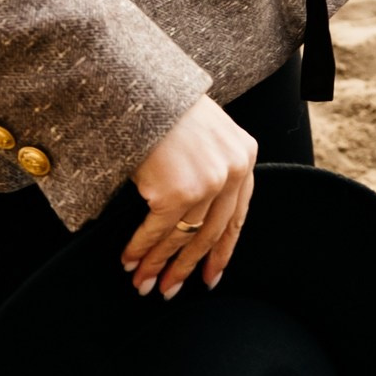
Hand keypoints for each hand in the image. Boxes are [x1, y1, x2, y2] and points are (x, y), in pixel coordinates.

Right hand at [122, 96, 257, 298]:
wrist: (138, 85)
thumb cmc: (166, 108)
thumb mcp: (207, 134)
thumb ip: (213, 167)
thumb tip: (198, 222)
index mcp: (246, 155)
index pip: (238, 215)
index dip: (222, 250)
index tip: (211, 277)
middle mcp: (234, 170)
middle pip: (211, 233)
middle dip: (188, 266)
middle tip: (170, 290)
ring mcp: (208, 182)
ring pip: (183, 237)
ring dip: (159, 264)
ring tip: (144, 284)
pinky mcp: (177, 191)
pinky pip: (157, 231)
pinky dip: (141, 249)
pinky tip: (129, 261)